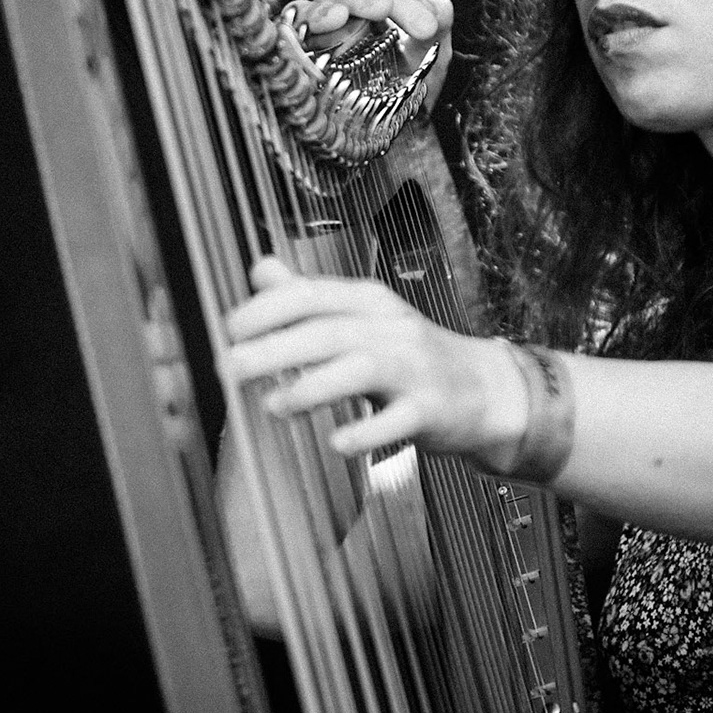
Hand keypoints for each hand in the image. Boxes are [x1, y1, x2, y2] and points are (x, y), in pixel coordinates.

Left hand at [224, 257, 526, 464]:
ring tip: (272, 405)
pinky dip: (367, 432)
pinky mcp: (431, 410)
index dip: (266, 309)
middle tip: (228, 369)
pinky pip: (398, 421)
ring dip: (312, 387)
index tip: (228, 331)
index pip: (311, 294)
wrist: (484, 389)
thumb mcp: (363, 316)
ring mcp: (415, 369)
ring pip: (360, 369)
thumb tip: (259, 268)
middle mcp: (391, 328)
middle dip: (273, 348)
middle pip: (327, 332)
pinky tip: (337, 443)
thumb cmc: (411, 355)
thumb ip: (310, 296)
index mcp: (368, 301)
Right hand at [290, 0, 453, 109]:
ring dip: (324, 10)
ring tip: (341, 16)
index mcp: (372, 5)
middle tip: (383, 8)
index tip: (427, 27)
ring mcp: (316, 37)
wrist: (400, 131)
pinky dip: (301, 33)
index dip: (403, 0)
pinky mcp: (300, 61)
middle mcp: (341, 16)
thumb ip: (439, 22)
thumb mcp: (434, 54)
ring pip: (309, 8)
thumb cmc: (411, 84)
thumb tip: (435, 8)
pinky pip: (290, 38)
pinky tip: (319, 32)